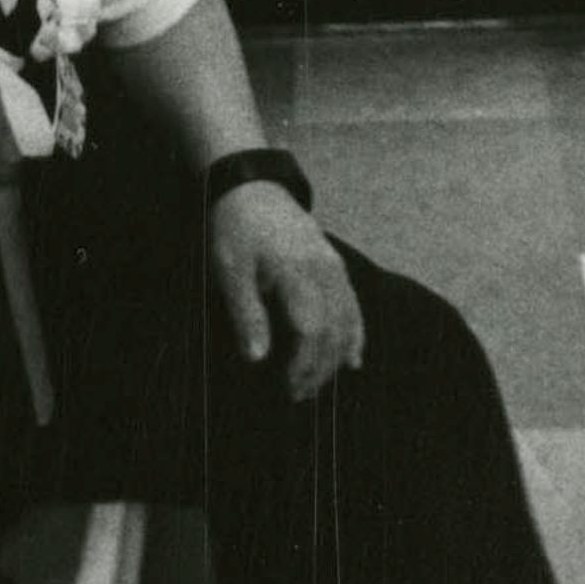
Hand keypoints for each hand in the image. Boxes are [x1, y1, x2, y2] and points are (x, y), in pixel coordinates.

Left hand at [210, 180, 365, 403]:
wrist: (251, 187)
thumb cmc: (235, 229)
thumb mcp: (229, 272)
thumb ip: (246, 315)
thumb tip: (257, 359)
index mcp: (297, 273)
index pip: (311, 331)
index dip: (303, 366)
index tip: (287, 389)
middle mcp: (325, 271)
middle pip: (334, 332)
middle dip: (318, 370)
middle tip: (297, 396)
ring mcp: (335, 268)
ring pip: (348, 322)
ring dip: (334, 358)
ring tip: (316, 385)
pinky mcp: (336, 266)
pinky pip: (353, 306)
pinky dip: (355, 335)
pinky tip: (352, 360)